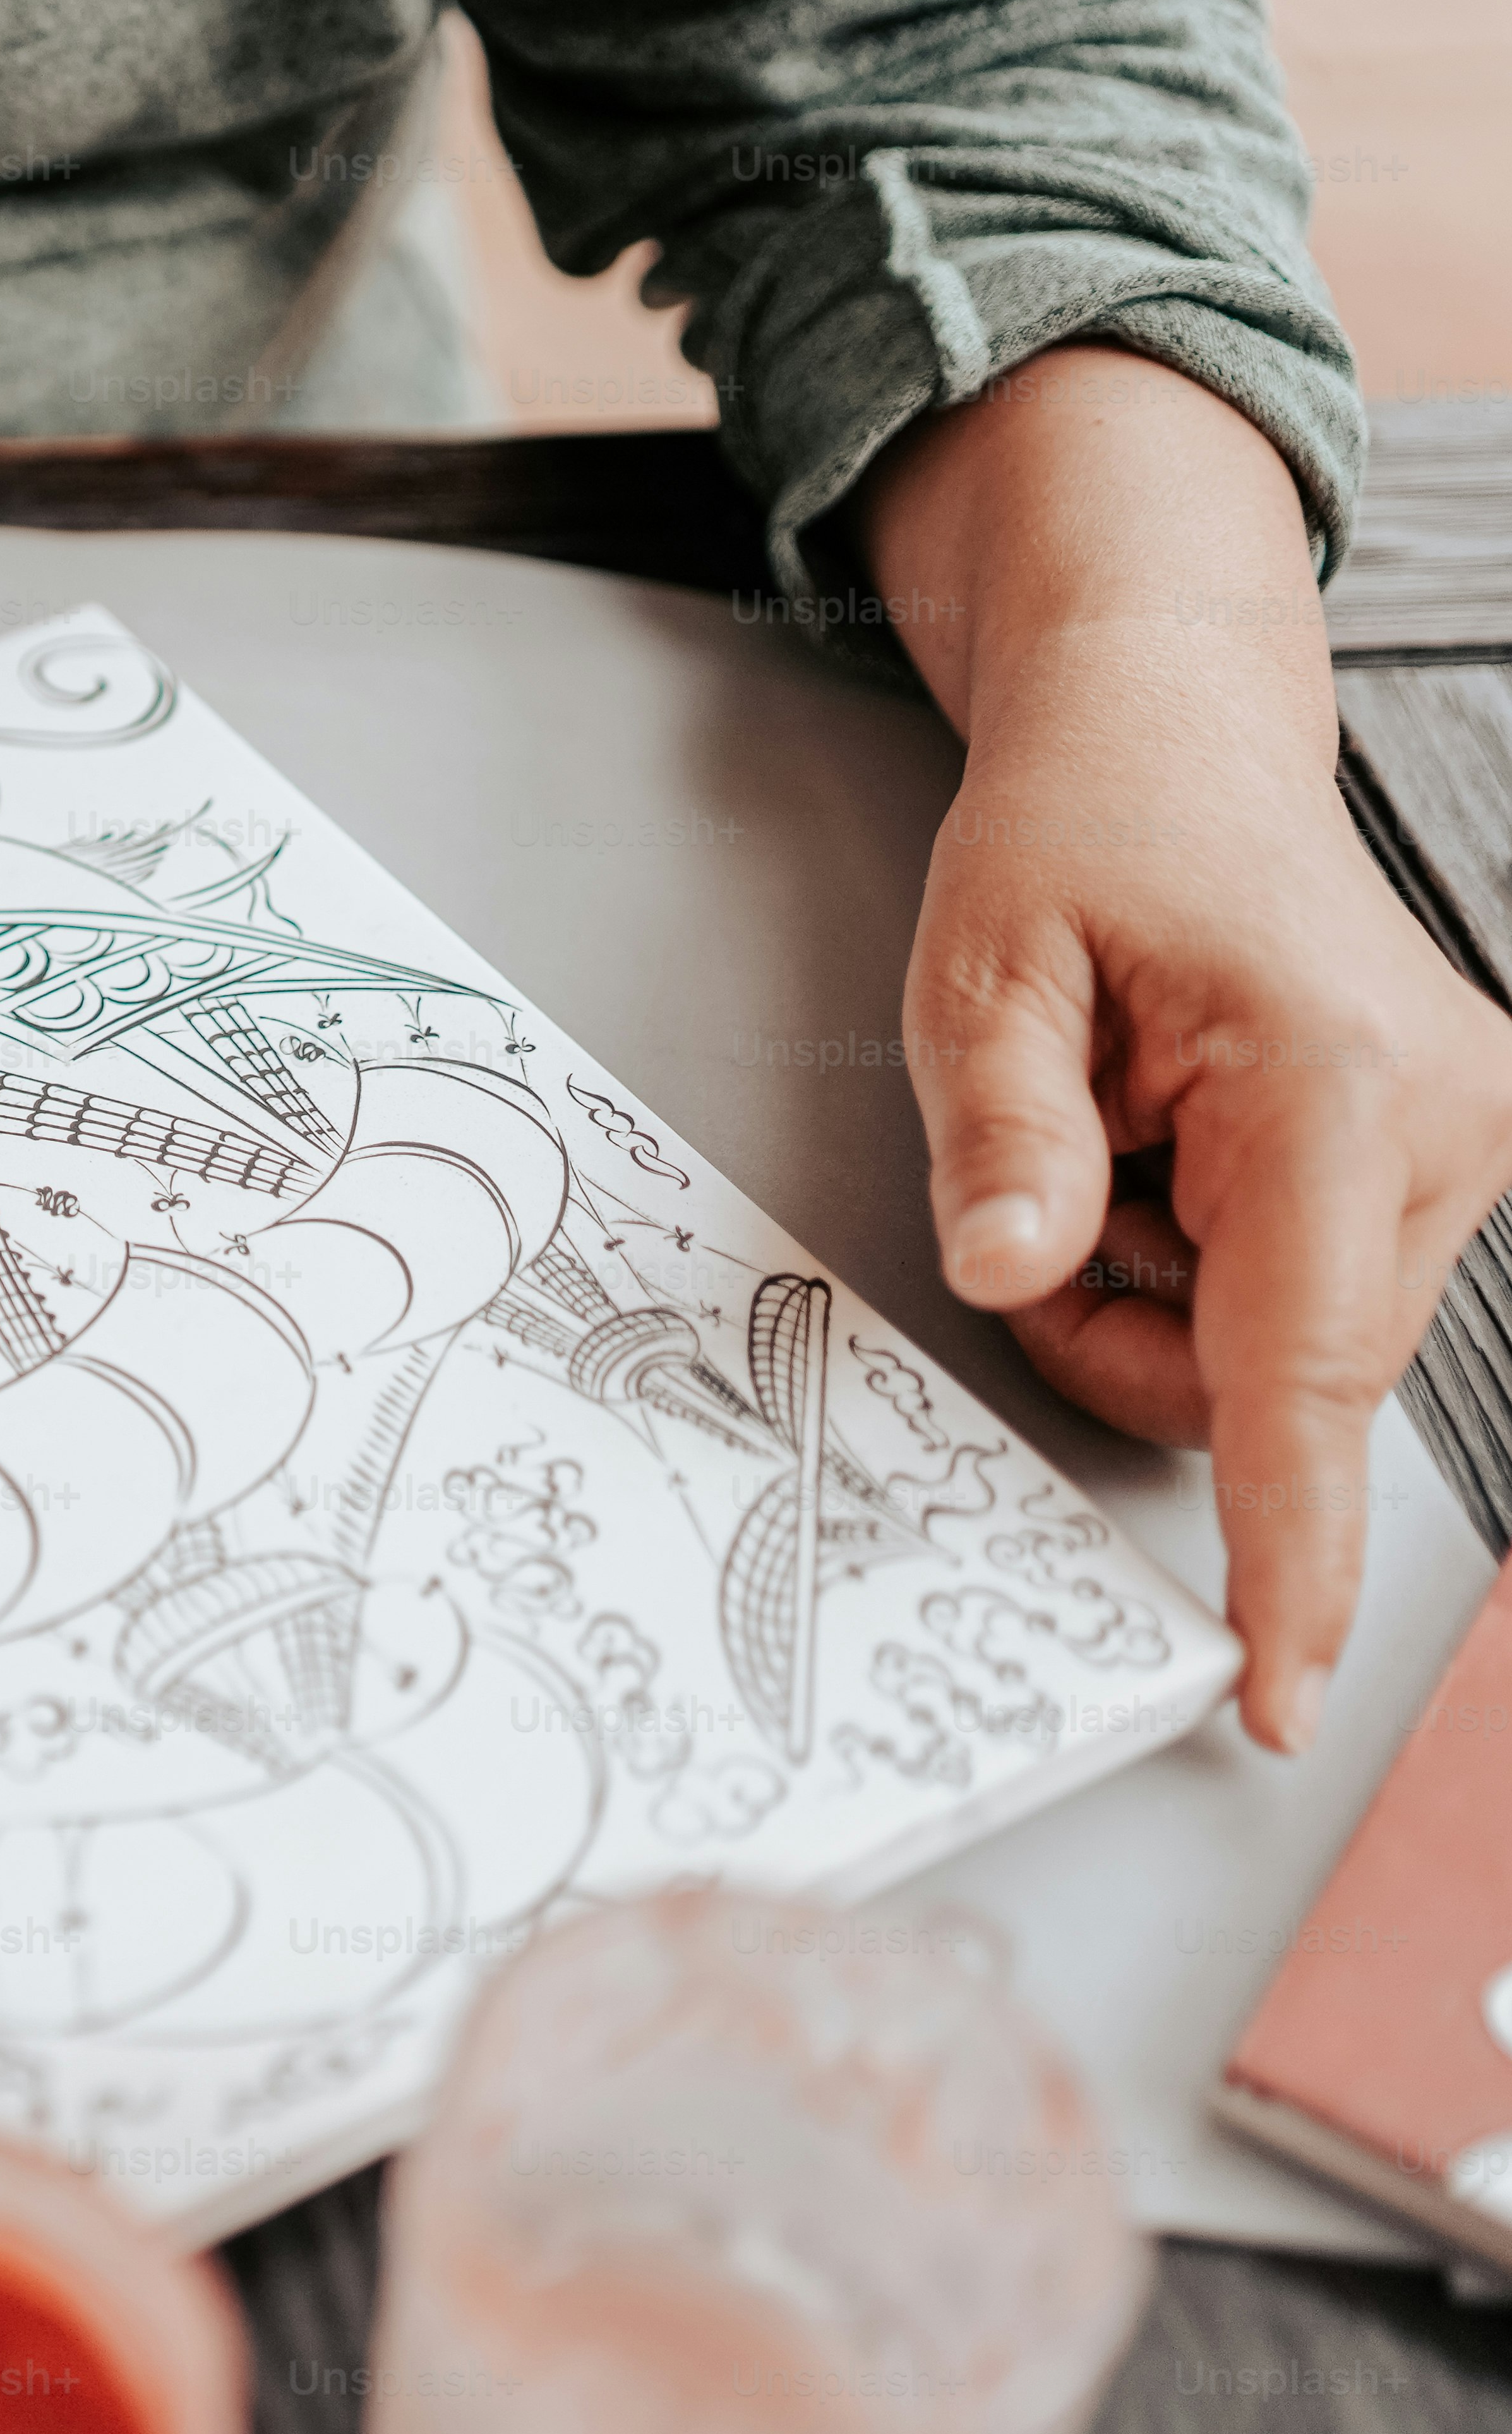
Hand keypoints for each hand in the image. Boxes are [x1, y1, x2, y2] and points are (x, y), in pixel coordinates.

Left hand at [868, 348, 1511, 1748]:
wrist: (1171, 744)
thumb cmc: (1081, 835)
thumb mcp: (978, 968)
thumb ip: (997, 1132)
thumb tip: (1009, 1272)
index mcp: (1340, 1086)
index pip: (1303, 1372)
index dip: (1291, 1550)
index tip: (1282, 1689)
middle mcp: (1442, 1134)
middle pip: (1256, 1377)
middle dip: (1117, 1326)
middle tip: (1042, 1180)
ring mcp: (1455, 1159)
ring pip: (1265, 1356)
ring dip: (1149, 1291)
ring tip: (1101, 1140)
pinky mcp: (1427, 1175)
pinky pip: (1283, 1304)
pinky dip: (1192, 1258)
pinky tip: (1163, 1149)